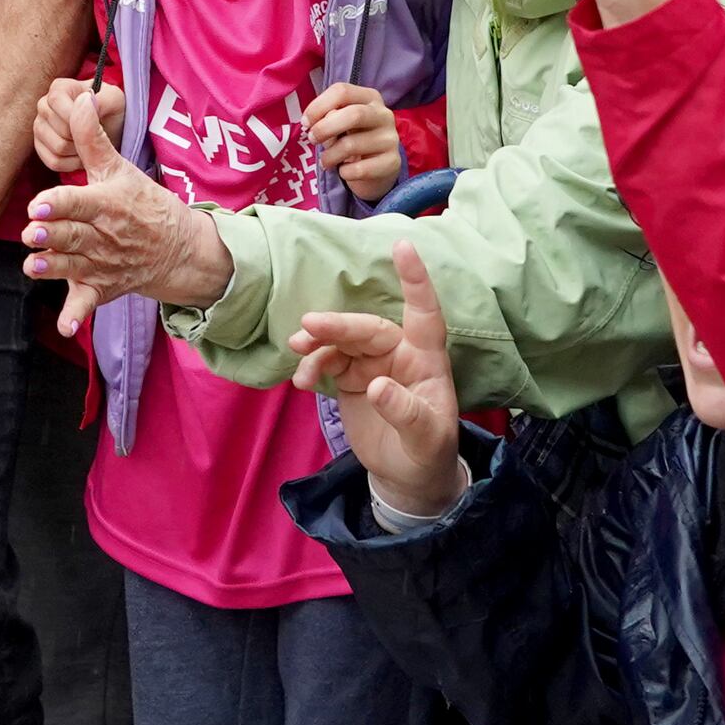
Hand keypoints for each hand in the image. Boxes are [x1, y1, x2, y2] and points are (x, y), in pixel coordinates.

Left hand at [21, 86, 227, 330]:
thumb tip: (78, 98)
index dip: (59, 204)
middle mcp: (103, 236)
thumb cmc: (142, 203)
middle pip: (73, 236)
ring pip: (73, 267)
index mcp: (107, 205)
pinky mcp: (101, 287)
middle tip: (33, 233)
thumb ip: (93, 137)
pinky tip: (65, 327)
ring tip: (34, 266)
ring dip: (54, 268)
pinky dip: (76, 316)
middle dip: (52, 235)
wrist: (178, 248)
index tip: (39, 204)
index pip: (80, 203)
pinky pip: (88, 305)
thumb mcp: (120, 168)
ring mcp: (102, 265)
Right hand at [290, 233, 466, 516]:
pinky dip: (313, 366)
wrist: (406, 478)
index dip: (415, 280)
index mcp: (426, 360)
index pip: (424, 313)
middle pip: (367, 328)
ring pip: (343, 342)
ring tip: (297, 351)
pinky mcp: (352, 380)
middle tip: (306, 327)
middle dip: (337, 325)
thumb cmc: (427, 454)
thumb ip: (404, 411)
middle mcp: (399, 354)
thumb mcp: (424, 438)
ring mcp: (373, 365)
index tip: (403, 246)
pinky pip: (328, 362)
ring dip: (319, 343)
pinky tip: (301, 380)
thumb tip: (377, 385)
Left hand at [302, 81, 404, 202]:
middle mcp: (384, 115)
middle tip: (312, 139)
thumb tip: (317, 123)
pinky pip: (360, 169)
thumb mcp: (339, 124)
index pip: (342, 91)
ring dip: (330, 156)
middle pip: (353, 114)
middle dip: (325, 128)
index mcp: (369, 98)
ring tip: (325, 161)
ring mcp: (390, 139)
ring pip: (352, 145)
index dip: (318, 106)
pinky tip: (344, 171)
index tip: (305, 122)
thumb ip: (328, 118)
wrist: (376, 169)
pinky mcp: (392, 162)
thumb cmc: (352, 138)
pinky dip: (345, 172)